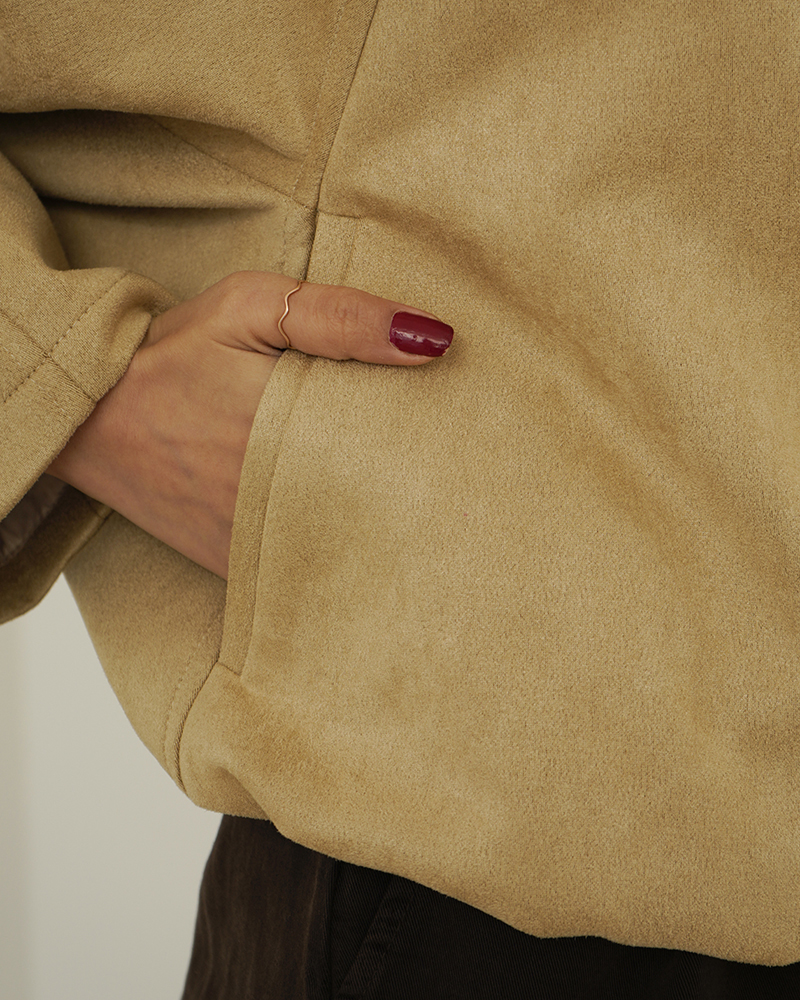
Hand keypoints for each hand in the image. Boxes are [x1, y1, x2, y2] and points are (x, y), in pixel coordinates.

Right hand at [48, 272, 453, 577]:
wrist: (88, 413)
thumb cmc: (172, 353)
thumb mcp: (249, 306)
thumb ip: (340, 318)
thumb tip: (433, 339)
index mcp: (292, 433)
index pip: (397, 458)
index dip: (445, 459)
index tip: (486, 451)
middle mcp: (279, 500)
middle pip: (384, 514)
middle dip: (431, 505)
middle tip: (479, 493)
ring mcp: (254, 543)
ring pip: (350, 554)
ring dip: (391, 541)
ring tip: (444, 529)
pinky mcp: (232, 565)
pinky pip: (302, 575)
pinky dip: (340, 567)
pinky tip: (375, 556)